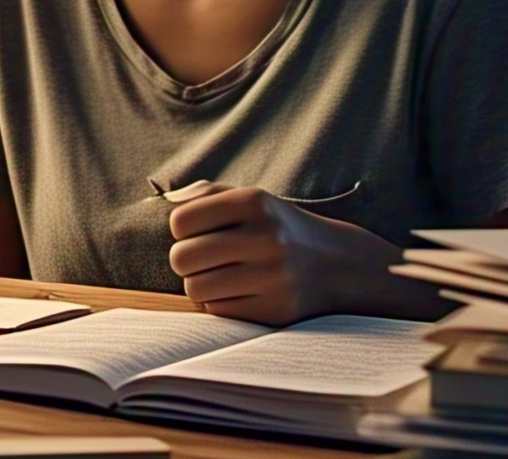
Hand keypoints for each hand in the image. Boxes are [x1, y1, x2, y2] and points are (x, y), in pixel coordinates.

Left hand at [167, 182, 351, 324]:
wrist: (338, 263)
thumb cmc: (278, 227)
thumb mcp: (251, 199)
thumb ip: (207, 195)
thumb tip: (168, 201)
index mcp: (255, 202)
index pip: (181, 220)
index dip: (181, 228)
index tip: (195, 231)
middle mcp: (265, 237)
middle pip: (183, 258)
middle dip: (184, 259)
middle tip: (201, 258)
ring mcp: (273, 276)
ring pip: (196, 289)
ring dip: (200, 284)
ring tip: (219, 274)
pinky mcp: (276, 310)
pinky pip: (218, 311)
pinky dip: (219, 303)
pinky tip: (240, 291)